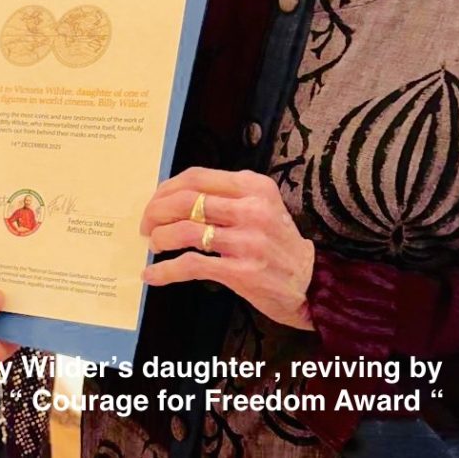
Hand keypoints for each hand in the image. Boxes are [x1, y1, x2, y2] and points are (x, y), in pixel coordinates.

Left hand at [141, 167, 314, 330]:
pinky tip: (153, 275)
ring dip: (160, 238)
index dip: (166, 189)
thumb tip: (174, 197)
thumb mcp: (261, 205)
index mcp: (252, 186)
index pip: (196, 177)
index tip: (153, 202)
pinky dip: (166, 270)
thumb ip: (226, 196)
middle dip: (156, 212)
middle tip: (146, 224)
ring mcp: (247, 240)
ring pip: (186, 231)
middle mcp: (251, 208)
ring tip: (153, 245)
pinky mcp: (242, 271)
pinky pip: (192, 265)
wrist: (313, 281)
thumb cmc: (278, 242)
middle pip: (186, 201)